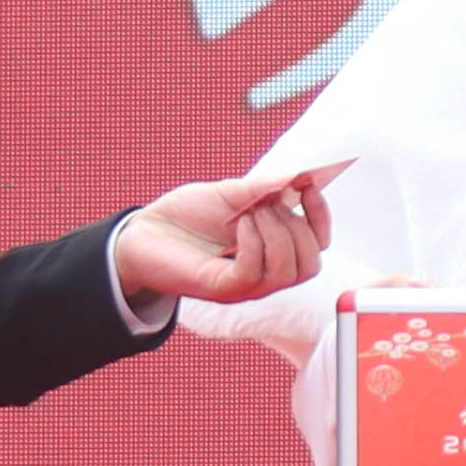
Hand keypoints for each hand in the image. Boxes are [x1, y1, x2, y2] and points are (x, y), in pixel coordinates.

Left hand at [113, 171, 335, 307]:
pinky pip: (254, 274)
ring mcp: (245, 285)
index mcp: (272, 249)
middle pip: (309, 264)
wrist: (144, 233)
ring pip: (287, 272)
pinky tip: (239, 224)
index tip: (309, 186)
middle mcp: (264, 273)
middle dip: (298, 227)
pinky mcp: (222, 290)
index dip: (321, 217)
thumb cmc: (187, 216)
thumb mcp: (231, 194)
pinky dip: (254, 244)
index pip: (317, 245)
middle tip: (268, 203)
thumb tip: (300, 175)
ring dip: (277, 233)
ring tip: (251, 211)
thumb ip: (264, 188)